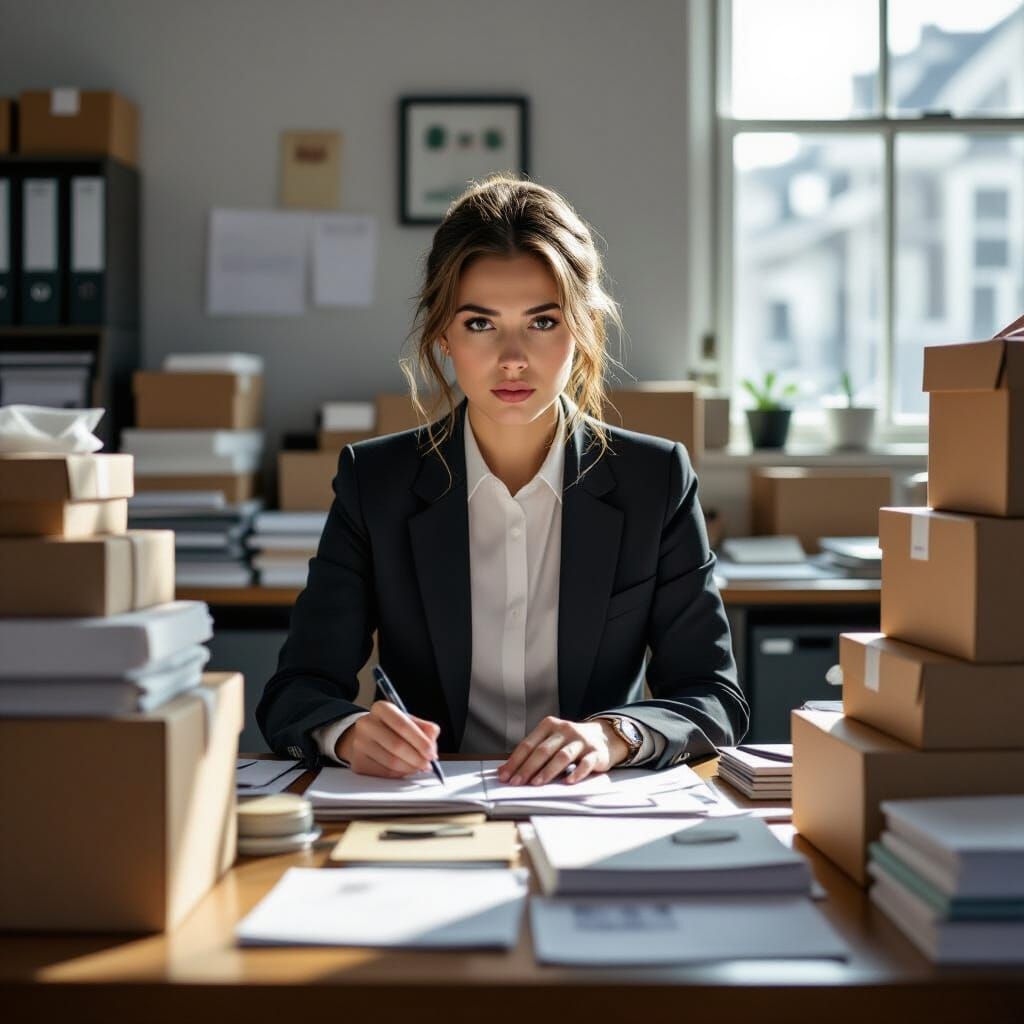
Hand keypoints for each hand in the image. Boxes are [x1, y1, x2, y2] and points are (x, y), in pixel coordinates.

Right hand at [337, 701, 440, 777]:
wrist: (367, 736)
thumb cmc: (393, 729)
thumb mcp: (410, 721)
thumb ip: (426, 729)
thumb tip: (432, 745)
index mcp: (381, 708)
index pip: (402, 725)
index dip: (420, 741)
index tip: (431, 753)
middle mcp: (366, 723)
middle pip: (396, 745)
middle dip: (417, 758)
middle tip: (427, 765)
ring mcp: (359, 743)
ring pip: (391, 762)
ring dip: (410, 768)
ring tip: (418, 767)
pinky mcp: (358, 762)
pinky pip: (384, 773)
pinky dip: (399, 774)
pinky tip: (404, 769)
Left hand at [496, 716, 628, 786]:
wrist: (603, 737)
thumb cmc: (570, 742)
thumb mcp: (550, 741)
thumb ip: (530, 753)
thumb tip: (504, 771)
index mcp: (549, 725)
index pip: (528, 744)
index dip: (515, 761)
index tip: (504, 776)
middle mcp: (564, 730)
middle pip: (543, 750)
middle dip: (528, 768)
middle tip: (516, 783)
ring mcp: (581, 741)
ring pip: (562, 756)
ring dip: (548, 771)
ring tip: (537, 783)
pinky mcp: (596, 752)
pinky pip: (585, 763)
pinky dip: (576, 773)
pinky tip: (568, 782)